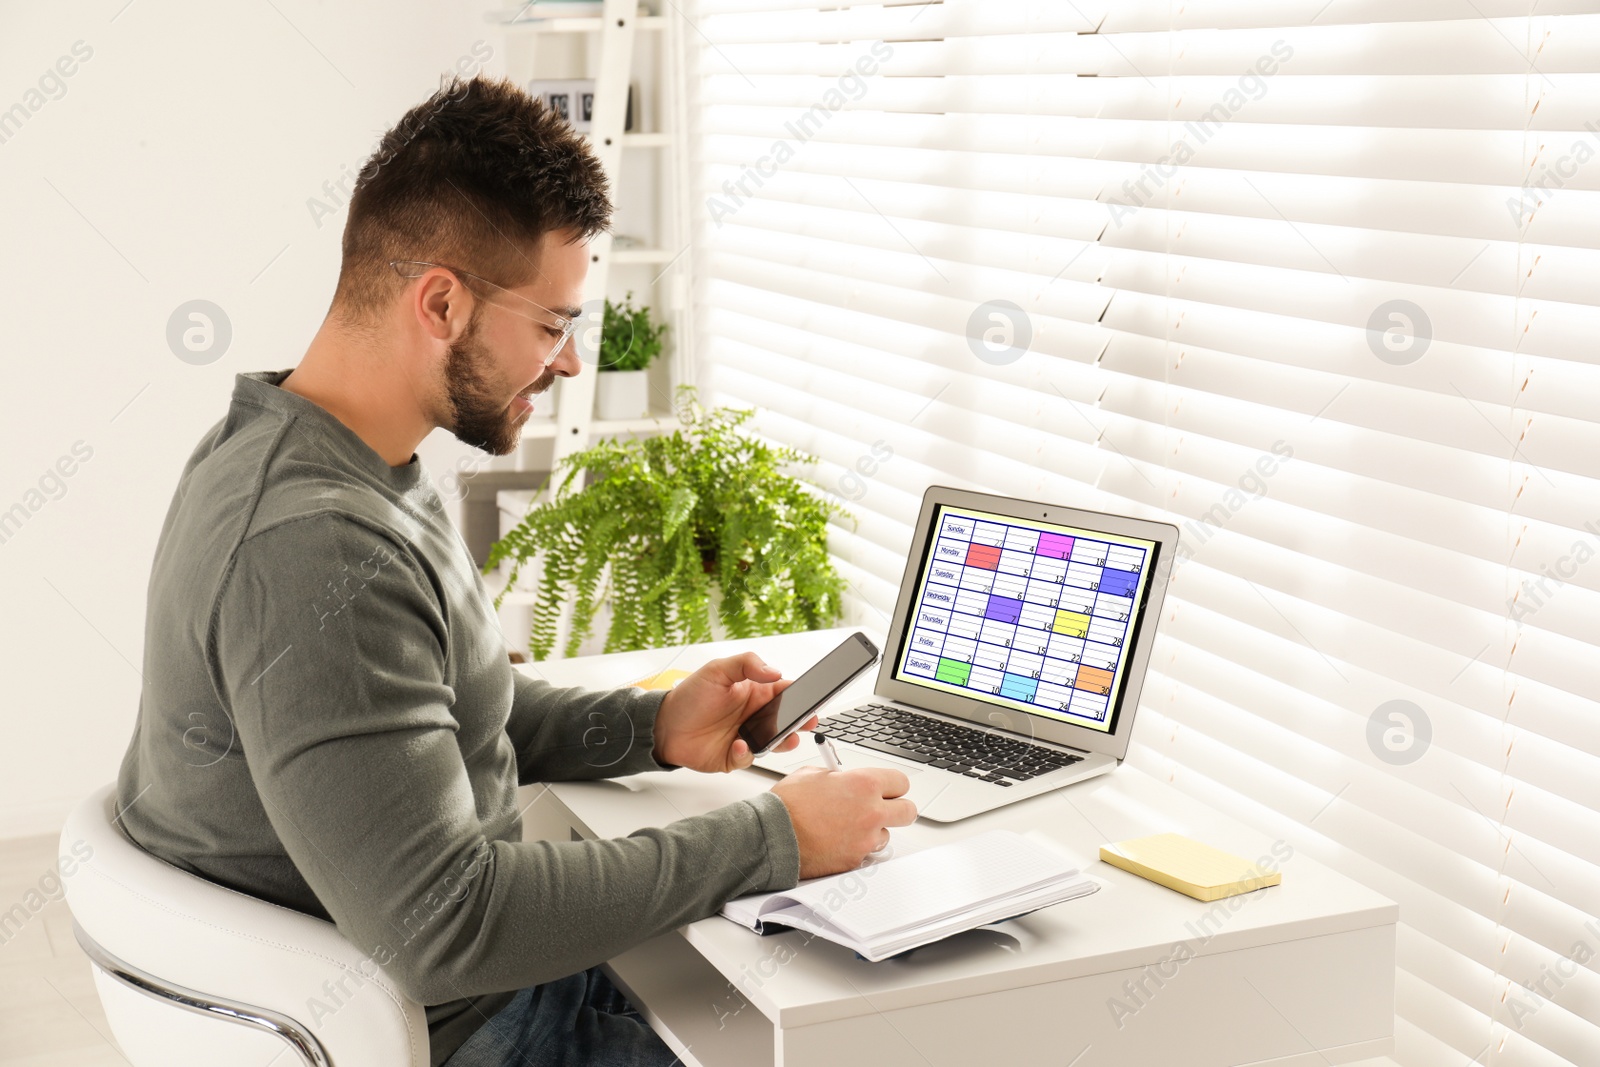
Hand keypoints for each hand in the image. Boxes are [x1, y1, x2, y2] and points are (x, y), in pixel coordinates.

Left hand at [652, 652, 815, 771]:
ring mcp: (747, 737)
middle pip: (787, 719)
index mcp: (755, 693)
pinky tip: (739, 743)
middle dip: (801, 721)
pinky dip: (748, 752)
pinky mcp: (736, 756)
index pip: (785, 692)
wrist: (664, 726)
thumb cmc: (690, 697)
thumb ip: (747, 664)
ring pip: (775, 742)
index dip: (800, 695)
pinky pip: (750, 757)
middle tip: (808, 721)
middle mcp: (755, 716)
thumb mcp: (717, 670)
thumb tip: (774, 671)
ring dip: (784, 741)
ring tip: (788, 738)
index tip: (810, 697)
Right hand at [770, 766, 917, 878]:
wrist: (772, 836)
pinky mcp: (855, 860)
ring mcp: (865, 839)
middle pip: (908, 811)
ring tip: (849, 827)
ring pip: (886, 834)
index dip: (892, 785)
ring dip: (873, 830)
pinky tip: (838, 841)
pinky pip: (866, 853)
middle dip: (897, 809)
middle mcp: (871, 811)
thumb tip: (844, 780)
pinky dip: (856, 848)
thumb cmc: (787, 805)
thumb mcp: (813, 774)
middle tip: (883, 808)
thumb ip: (839, 777)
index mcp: (864, 783)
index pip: (901, 782)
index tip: (887, 788)